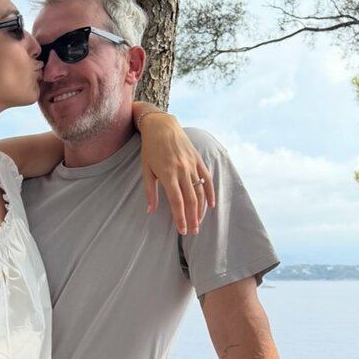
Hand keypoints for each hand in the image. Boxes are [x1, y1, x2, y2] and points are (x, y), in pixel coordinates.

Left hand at [138, 113, 214, 233]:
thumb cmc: (150, 148)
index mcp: (168, 174)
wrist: (162, 125)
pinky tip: (212, 205)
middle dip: (192, 218)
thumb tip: (150, 211)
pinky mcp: (198, 159)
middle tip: (192, 232)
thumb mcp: (146, 170)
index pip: (177, 202)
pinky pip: (207, 179)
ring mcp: (192, 165)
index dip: (180, 218)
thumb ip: (149, 191)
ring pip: (200, 191)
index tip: (182, 231)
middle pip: (190, 200)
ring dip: (201, 209)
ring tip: (199, 223)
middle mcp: (182, 171)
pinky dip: (210, 192)